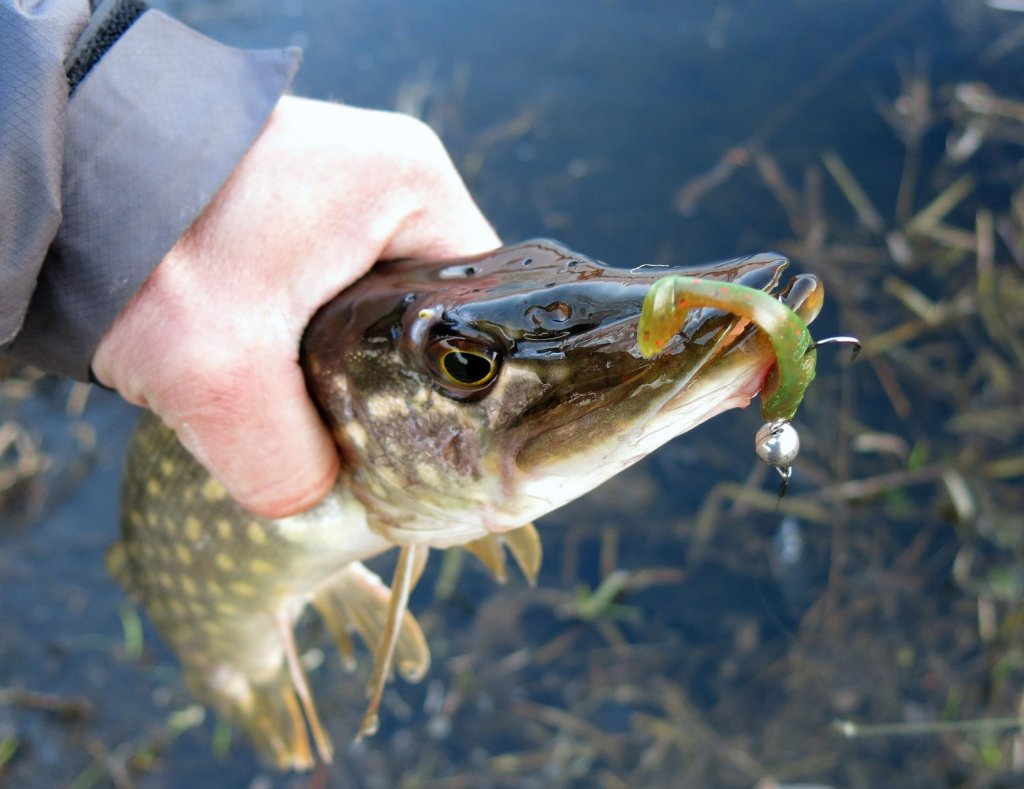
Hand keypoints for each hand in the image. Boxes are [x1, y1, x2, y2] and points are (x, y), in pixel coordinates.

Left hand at [92, 96, 499, 517]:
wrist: (45, 177)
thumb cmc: (141, 240)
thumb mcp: (219, 374)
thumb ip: (285, 464)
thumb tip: (316, 505)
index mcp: (411, 186)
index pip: (478, 312)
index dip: (454, 393)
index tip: (420, 450)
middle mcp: (383, 178)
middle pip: (424, 319)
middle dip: (387, 387)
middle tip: (353, 445)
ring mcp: (332, 189)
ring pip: (368, 315)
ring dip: (337, 370)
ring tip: (301, 414)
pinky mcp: (283, 212)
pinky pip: (323, 298)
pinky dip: (299, 345)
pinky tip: (267, 379)